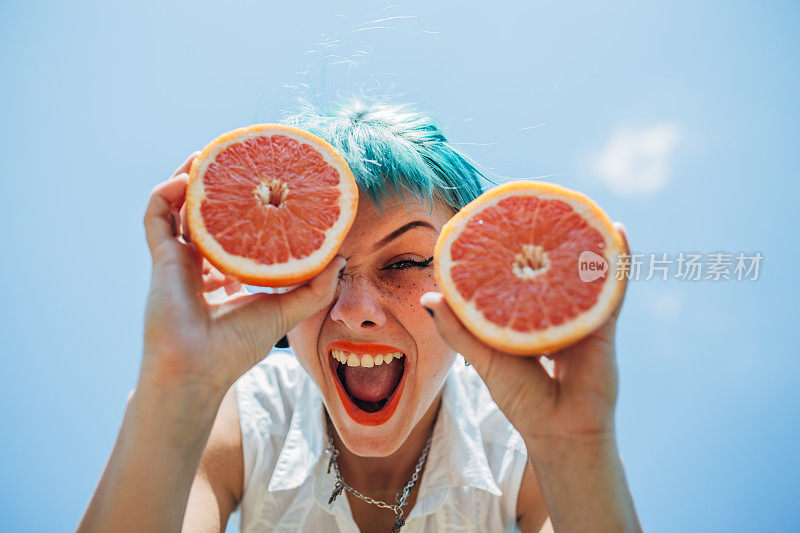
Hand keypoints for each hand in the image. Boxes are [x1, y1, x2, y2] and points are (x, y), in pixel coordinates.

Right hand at [141, 152, 343, 390]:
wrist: (198, 368)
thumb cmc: (237, 346)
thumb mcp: (286, 311)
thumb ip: (315, 287)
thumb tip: (340, 259)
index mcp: (226, 275)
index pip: (235, 233)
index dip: (247, 210)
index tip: (265, 189)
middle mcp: (202, 263)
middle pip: (208, 215)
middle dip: (219, 188)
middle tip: (237, 165)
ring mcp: (178, 259)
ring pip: (180, 208)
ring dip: (191, 180)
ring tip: (208, 156)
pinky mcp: (161, 258)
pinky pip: (156, 216)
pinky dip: (167, 193)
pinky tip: (187, 178)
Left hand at [421, 223, 629, 452]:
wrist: (559, 432)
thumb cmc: (522, 400)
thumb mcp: (483, 358)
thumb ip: (459, 329)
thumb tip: (428, 298)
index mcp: (525, 317)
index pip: (516, 277)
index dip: (508, 251)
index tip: (496, 222)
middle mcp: (553, 311)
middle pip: (550, 268)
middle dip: (544, 239)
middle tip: (533, 207)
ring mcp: (580, 314)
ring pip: (583, 270)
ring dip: (582, 238)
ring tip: (575, 207)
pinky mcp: (603, 324)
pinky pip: (612, 285)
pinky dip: (618, 258)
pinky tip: (615, 228)